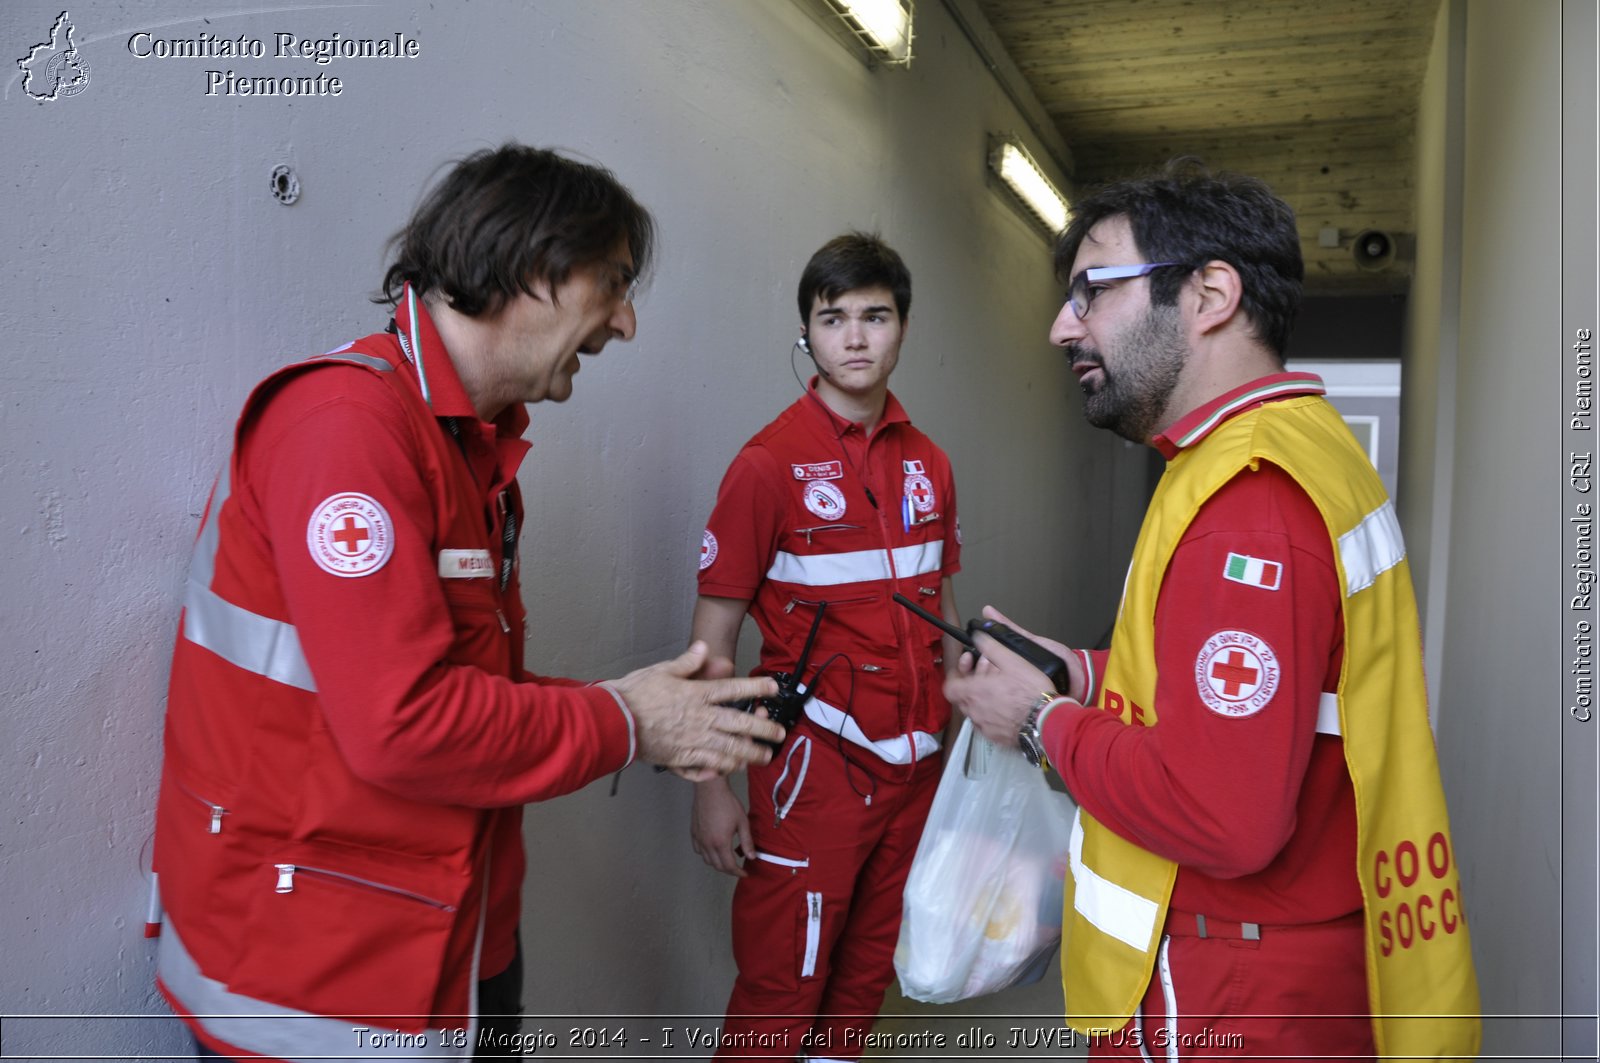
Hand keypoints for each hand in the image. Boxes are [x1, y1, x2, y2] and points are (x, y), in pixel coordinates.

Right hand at [608, 642, 782, 781]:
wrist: (612, 721)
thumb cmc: (634, 694)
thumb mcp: (661, 670)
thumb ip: (686, 662)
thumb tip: (702, 648)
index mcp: (696, 695)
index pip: (733, 689)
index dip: (756, 688)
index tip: (773, 689)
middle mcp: (700, 719)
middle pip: (739, 724)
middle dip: (763, 729)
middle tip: (779, 734)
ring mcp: (692, 741)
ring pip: (729, 751)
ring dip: (749, 755)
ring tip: (764, 757)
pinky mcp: (680, 759)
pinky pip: (706, 767)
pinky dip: (720, 770)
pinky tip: (729, 770)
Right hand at [691, 777, 752, 876]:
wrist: (710, 790)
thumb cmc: (727, 803)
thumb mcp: (742, 822)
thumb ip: (747, 842)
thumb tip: (751, 857)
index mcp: (721, 843)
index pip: (729, 866)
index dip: (738, 872)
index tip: (744, 873)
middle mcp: (708, 844)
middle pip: (717, 866)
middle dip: (729, 870)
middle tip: (737, 868)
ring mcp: (699, 839)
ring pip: (707, 860)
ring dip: (717, 863)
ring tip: (726, 859)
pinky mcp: (694, 833)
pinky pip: (698, 850)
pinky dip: (706, 854)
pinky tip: (712, 849)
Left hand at [943, 605, 1078, 747]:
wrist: (1047, 721)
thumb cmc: (1030, 692)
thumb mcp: (1011, 660)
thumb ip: (990, 646)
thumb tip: (978, 636)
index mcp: (974, 692)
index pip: (949, 687)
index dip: (955, 675)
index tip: (966, 667)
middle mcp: (975, 711)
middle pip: (963, 696)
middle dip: (973, 681)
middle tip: (990, 670)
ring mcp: (985, 727)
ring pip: (976, 709)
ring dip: (983, 696)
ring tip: (1001, 686)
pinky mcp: (996, 737)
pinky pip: (987, 722)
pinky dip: (992, 711)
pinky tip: (1008, 704)